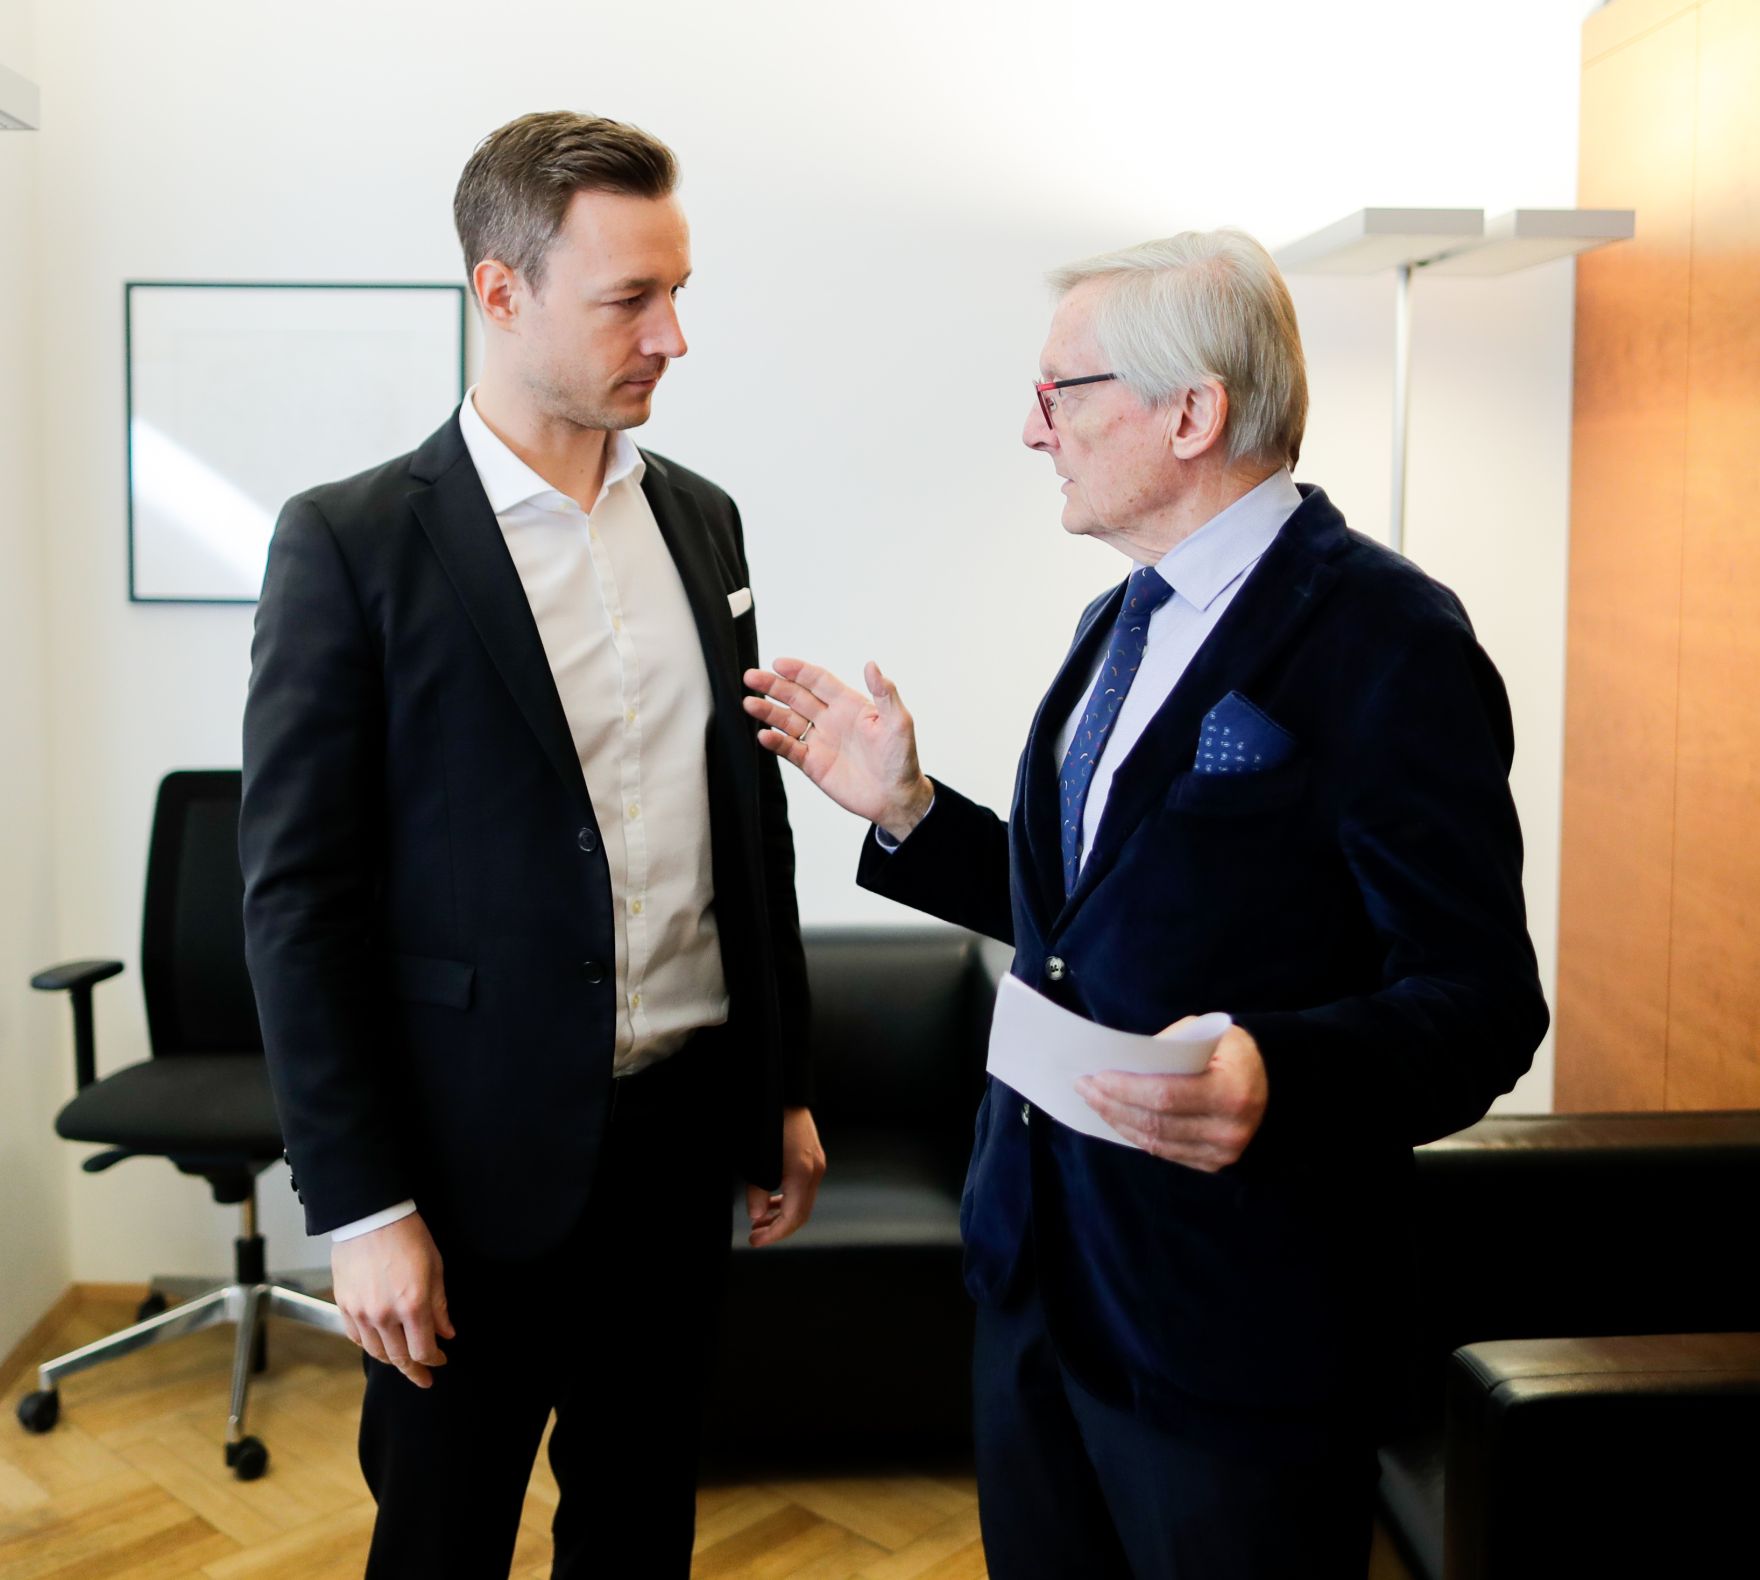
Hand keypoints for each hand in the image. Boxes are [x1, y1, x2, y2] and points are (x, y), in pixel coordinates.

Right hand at [330, 1212, 455, 1387]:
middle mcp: (384, 1315)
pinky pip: (356, 1337)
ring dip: (392, 1360)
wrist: (370, 1216)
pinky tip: (380, 1344)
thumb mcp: (435, 1267)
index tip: (440, 1360)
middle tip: (423, 1378)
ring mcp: (360, 1312)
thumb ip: (439, 1305)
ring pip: (376, 1351)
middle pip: (399, 1358)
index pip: (423, 1350)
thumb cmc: (407, 1235)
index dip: (434, 1360)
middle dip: (414, 1370)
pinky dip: (369, 1345)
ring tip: (403, 1362)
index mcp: (412, 1305)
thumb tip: (446, 1333)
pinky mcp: (344, 1305)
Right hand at [743, 658, 934, 840]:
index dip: (799, 671)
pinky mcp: (813, 764)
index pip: (819, 681)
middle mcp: (831, 719)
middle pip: (796, 697)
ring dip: (768, 712)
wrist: (897, 798)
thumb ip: (885, 693)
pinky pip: (790, 749)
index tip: (778, 664)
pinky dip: (776, 742)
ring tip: (748, 703)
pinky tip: (764, 735)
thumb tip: (872, 665)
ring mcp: (820, 741)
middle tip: (751, 677)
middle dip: (774, 686)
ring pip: (788, 721)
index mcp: (849, 705)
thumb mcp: (899, 722)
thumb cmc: (902, 759)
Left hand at [745, 1106, 826, 1247]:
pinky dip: (789, 1199)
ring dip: (783, 1215)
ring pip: (803, 1201)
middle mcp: (815, 1170)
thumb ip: (758, 1191)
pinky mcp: (813, 1155)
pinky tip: (773, 1200)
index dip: (774, 1234)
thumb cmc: (769, 1121)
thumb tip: (757, 1216)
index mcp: (802, 1174)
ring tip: (760, 1221)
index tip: (755, 1241)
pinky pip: (804, 1187)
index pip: (792, 1218)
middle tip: (756, 1236)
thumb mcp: (756, 1160)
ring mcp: (816, 1162)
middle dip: (778, 1229)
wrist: (784, 1090)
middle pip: (801, 1214)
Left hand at [1076, 1021, 1268, 1171]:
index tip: (1094, 1076)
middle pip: (1154, 1121)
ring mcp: (1222, 1153)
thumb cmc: (1232, 1050)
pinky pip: (1165, 1151)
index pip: (1164, 1095)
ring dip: (1118, 1121)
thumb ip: (1167, 1048)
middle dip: (1112, 1104)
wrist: (1274, 1081)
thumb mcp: (1205, 1033)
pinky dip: (1136, 1134)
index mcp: (1230, 1092)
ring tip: (1094, 1101)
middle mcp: (1228, 1130)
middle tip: (1083, 1087)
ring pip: (1155, 1141)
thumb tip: (1119, 1063)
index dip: (1124, 1088)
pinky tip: (1117, 1117)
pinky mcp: (1213, 1163)